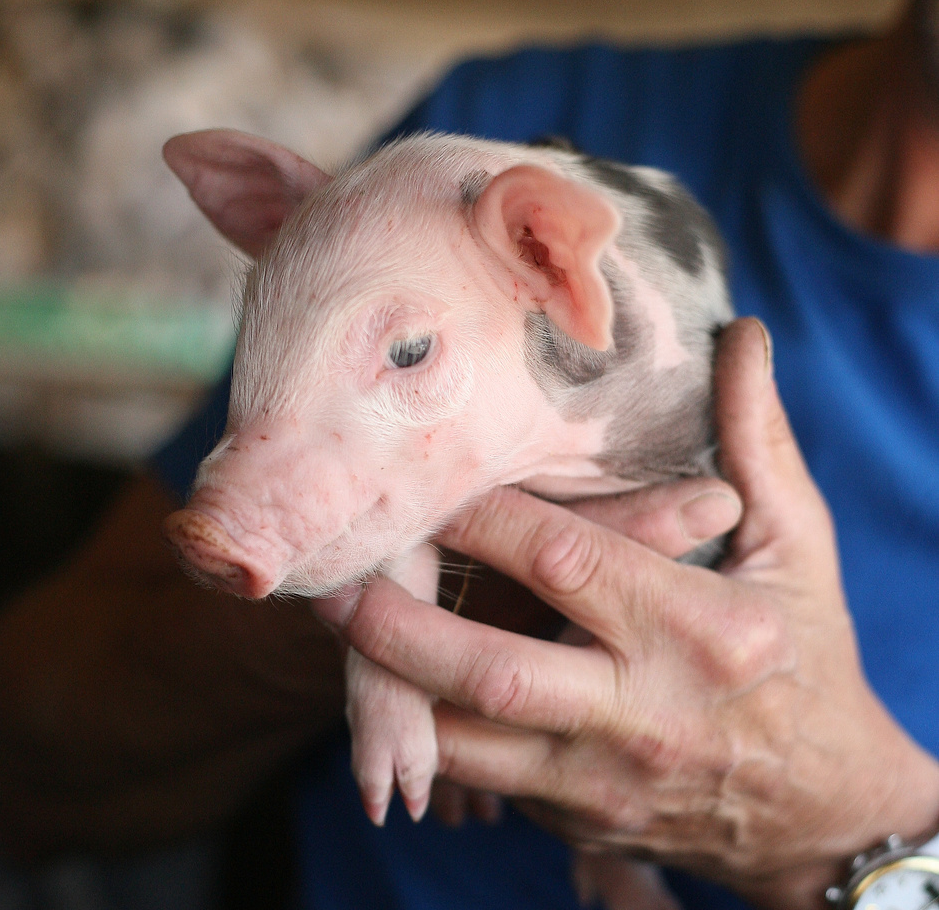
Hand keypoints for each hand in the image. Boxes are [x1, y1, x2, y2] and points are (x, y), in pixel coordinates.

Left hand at [325, 319, 938, 908]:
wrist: (827, 804)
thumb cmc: (809, 653)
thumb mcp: (798, 544)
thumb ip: (758, 442)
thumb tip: (744, 338)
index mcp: (702, 629)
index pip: (565, 559)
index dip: (481, 519)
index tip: (424, 482)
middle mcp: (648, 715)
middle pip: (493, 671)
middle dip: (399, 629)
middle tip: (336, 583)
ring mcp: (611, 784)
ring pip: (471, 747)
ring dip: (398, 693)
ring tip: (345, 635)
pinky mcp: (586, 824)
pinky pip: (493, 781)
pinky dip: (441, 734)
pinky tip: (404, 689)